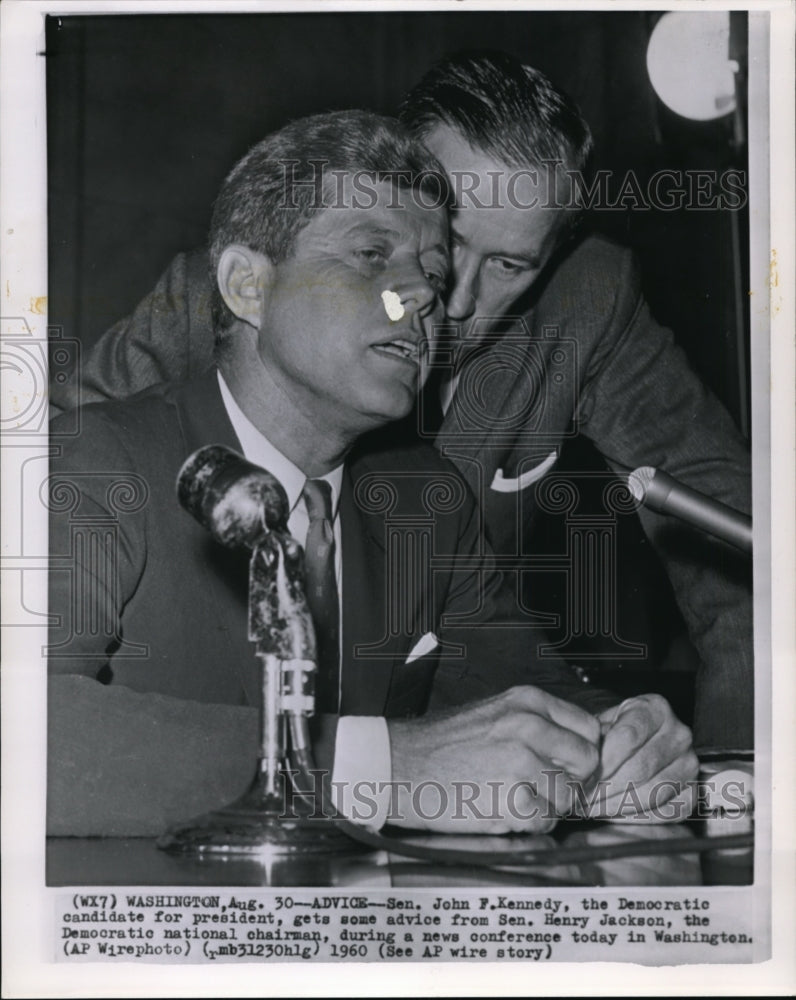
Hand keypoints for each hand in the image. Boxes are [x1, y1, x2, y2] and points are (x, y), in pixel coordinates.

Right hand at [387, 685, 600, 833]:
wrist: (397, 764)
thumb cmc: (441, 744)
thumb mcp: (493, 714)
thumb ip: (535, 725)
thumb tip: (574, 748)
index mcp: (526, 701)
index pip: (588, 728)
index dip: (581, 753)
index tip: (567, 767)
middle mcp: (527, 725)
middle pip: (587, 761)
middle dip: (572, 781)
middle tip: (545, 789)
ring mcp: (520, 761)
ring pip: (569, 795)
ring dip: (549, 806)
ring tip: (517, 800)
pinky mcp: (510, 798)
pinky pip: (545, 821)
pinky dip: (529, 825)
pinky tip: (504, 812)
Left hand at [582, 694, 698, 821]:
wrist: (634, 746)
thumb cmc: (613, 735)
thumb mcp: (600, 725)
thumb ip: (594, 741)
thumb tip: (582, 768)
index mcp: (656, 709)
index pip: (628, 737)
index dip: (603, 760)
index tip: (585, 774)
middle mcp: (679, 733)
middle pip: (640, 767)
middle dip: (606, 787)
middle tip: (582, 797)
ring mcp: (689, 763)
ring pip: (652, 792)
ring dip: (617, 805)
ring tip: (593, 807)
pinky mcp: (692, 791)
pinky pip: (665, 812)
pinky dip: (636, 816)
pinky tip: (614, 812)